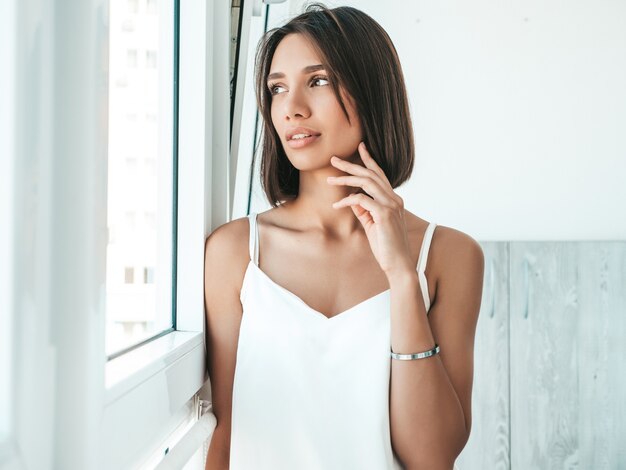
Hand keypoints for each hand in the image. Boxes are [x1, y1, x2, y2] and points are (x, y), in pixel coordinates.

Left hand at [327, 141, 412, 277]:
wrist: (398, 264)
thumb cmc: (386, 246)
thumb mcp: (372, 224)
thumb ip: (363, 210)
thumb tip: (352, 199)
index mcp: (394, 200)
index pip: (380, 175)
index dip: (369, 160)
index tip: (360, 147)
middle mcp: (394, 199)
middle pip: (371, 174)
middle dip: (351, 165)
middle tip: (334, 159)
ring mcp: (391, 205)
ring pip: (366, 182)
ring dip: (346, 179)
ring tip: (330, 179)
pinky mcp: (384, 214)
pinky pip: (361, 199)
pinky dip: (347, 199)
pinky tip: (337, 204)